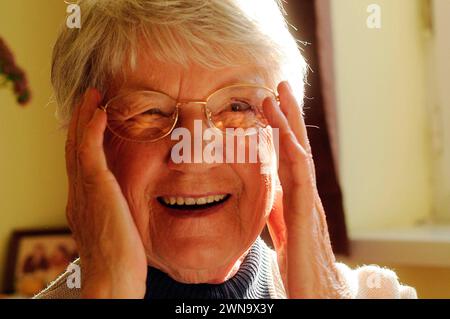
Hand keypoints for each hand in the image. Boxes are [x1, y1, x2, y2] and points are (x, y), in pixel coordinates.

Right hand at [65, 89, 146, 297]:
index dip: (84, 139)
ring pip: (78, 145)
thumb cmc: (120, 263)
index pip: (80, 164)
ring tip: (92, 96)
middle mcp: (77, 194)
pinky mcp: (95, 190)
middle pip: (74, 149)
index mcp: (82, 203)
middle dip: (81, 121)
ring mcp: (83, 192)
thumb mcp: (116, 231)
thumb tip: (126, 207)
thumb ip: (116, 213)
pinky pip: (90, 153)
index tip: (93, 120)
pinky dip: (92, 130)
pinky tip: (100, 113)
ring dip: (85, 118)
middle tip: (90, 98)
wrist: (112, 281)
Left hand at [263, 82, 350, 297]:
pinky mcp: (307, 215)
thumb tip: (263, 196)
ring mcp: (308, 202)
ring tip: (278, 94)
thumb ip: (273, 212)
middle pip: (296, 147)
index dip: (278, 130)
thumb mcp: (280, 232)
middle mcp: (304, 194)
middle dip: (287, 115)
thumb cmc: (299, 265)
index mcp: (294, 197)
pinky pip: (300, 177)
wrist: (316, 294)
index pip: (286, 156)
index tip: (268, 104)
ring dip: (288, 123)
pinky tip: (284, 132)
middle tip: (278, 84)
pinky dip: (293, 152)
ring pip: (299, 154)